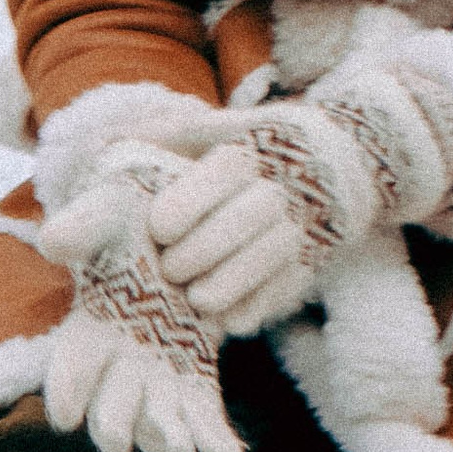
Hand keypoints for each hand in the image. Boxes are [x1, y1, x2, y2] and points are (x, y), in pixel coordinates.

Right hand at [34, 157, 243, 451]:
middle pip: (112, 400)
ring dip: (169, 438)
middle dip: (113, 422)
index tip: (65, 415)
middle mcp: (119, 358)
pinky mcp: (195, 369)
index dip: (67, 387)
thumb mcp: (107, 210)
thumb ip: (83, 225)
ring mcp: (158, 368)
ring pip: (159, 415)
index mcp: (90, 325)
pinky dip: (213, 437)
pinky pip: (202, 410)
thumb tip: (53, 242)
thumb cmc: (130, 214)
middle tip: (116, 446)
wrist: (174, 218)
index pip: (72, 363)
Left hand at [148, 64, 452, 334]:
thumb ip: (167, 135)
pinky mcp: (315, 258)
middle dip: (205, 248)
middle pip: (250, 215)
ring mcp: (304, 223)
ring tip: (197, 300)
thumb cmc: (256, 149)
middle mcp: (283, 184)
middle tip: (170, 269)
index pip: (224, 171)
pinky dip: (261, 305)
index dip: (190, 200)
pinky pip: (290, 286)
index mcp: (252, 148)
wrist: (344, 163)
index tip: (158, 227)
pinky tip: (231, 320)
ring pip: (274, 254)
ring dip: (233, 282)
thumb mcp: (218, 130)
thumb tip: (108, 142)